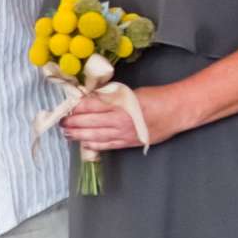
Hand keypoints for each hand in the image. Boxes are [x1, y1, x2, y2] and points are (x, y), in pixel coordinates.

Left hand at [59, 81, 187, 149]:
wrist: (176, 111)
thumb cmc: (156, 98)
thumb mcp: (130, 92)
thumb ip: (111, 97)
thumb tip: (93, 98)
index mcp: (119, 104)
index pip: (90, 106)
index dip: (76, 107)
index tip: (66, 107)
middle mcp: (118, 121)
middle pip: (89, 122)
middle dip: (72, 123)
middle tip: (61, 122)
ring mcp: (123, 134)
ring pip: (95, 136)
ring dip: (79, 135)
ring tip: (67, 134)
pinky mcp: (128, 142)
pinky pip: (107, 145)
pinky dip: (94, 145)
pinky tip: (84, 144)